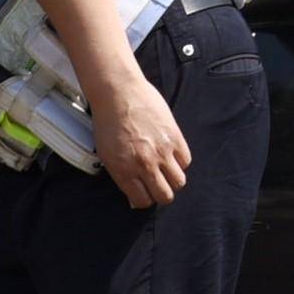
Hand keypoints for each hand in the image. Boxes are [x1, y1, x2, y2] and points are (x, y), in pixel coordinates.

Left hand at [97, 79, 191, 209]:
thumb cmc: (108, 121)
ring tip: (166, 169)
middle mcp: (144, 164)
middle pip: (165, 196)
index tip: (145, 192)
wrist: (118, 92)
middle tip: (158, 184)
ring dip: (173, 179)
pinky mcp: (174, 137)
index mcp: (123, 170)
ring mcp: (161, 152)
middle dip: (161, 193)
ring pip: (179, 182)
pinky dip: (180, 161)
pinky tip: (171, 154)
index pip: (143, 201)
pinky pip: (186, 161)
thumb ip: (122, 177)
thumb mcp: (107, 154)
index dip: (145, 199)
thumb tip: (134, 198)